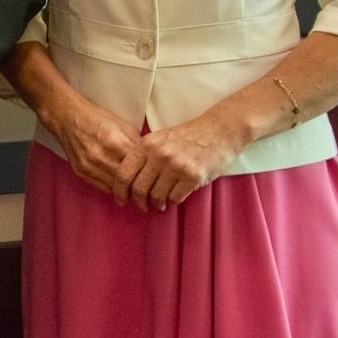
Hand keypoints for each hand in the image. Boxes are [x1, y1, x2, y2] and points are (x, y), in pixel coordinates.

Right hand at [41, 95, 143, 197]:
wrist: (67, 118)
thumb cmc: (96, 119)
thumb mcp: (123, 126)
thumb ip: (137, 144)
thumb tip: (150, 162)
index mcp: (116, 142)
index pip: (139, 167)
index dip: (150, 177)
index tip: (156, 183)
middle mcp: (102, 156)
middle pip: (128, 181)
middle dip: (141, 189)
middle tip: (150, 195)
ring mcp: (90, 165)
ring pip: (116, 188)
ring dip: (127, 193)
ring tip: (137, 194)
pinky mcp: (81, 171)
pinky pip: (102, 188)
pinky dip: (113, 190)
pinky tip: (120, 189)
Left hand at [114, 116, 241, 210]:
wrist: (219, 131)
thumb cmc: (188, 136)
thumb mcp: (159, 138)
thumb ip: (144, 155)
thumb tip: (128, 179)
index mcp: (146, 145)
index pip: (123, 173)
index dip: (119, 190)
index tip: (120, 200)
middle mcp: (159, 155)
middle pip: (138, 188)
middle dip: (138, 202)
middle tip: (142, 206)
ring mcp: (176, 166)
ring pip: (156, 195)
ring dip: (156, 204)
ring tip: (159, 204)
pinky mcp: (193, 176)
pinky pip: (175, 198)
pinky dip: (172, 202)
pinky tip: (172, 199)